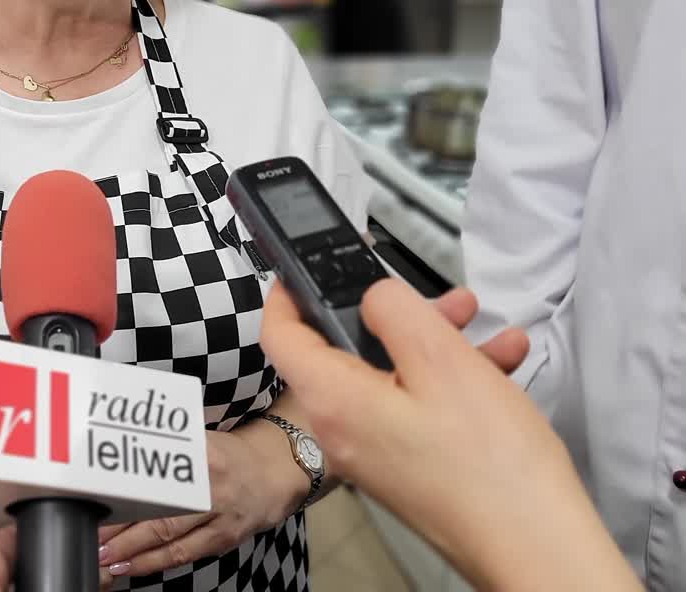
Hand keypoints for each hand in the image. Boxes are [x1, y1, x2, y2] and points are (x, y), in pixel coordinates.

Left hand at [96, 421, 301, 583]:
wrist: (276, 472)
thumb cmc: (229, 455)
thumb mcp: (201, 440)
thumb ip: (167, 447)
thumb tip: (122, 457)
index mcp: (201, 455)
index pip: (156, 474)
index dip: (125, 491)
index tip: (96, 499)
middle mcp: (211, 487)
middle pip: (160, 512)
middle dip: (123, 530)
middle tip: (94, 536)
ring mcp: (220, 516)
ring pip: (170, 539)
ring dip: (134, 552)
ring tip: (106, 557)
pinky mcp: (225, 538)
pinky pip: (185, 554)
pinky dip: (157, 563)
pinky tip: (133, 566)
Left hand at [259, 280, 637, 589]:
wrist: (536, 552)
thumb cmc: (487, 457)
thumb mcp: (439, 359)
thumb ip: (392, 311)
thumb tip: (370, 298)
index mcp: (332, 399)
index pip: (281, 335)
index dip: (288, 294)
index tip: (307, 266)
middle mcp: (341, 429)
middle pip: (346, 351)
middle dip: (396, 315)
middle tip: (445, 298)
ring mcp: (375, 454)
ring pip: (393, 376)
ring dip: (438, 343)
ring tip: (484, 321)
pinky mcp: (410, 470)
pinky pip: (418, 408)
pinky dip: (454, 381)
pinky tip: (505, 361)